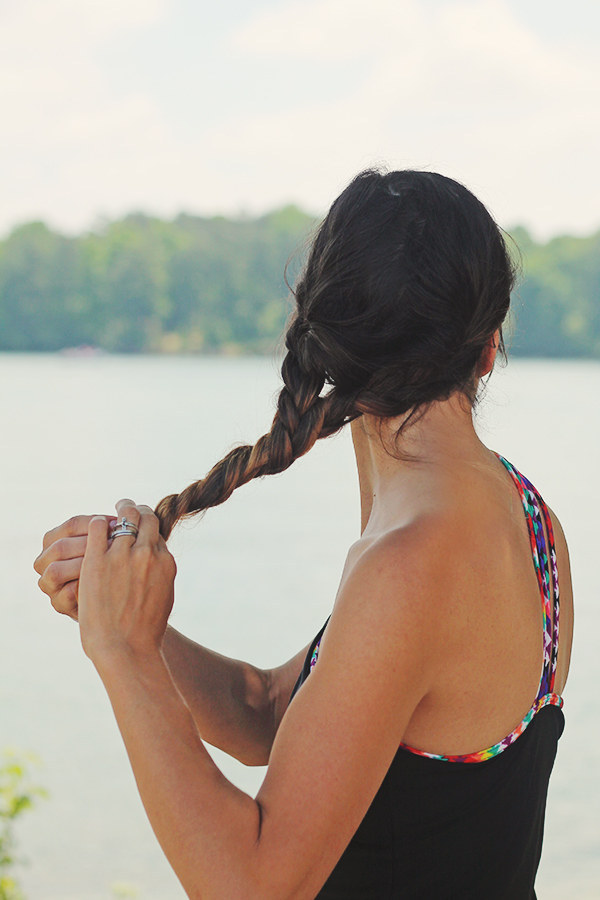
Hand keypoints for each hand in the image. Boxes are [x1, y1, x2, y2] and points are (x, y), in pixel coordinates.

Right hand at [33, 515, 110, 619]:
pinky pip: (67, 594)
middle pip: (61, 547)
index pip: (71, 525)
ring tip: (109, 563)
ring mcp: (48, 584)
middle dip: (90, 544)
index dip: (95, 523)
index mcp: (52, 540)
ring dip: (84, 565)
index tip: (116, 525)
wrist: (107, 600)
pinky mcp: (58, 604)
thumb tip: (117, 522)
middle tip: (114, 545)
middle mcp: (43, 561)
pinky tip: (103, 583)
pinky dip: (85, 587)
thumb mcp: (101, 544)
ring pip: (56, 571)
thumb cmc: (106, 565)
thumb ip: (103, 532)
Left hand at [78, 500, 176, 663]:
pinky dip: (97, 523)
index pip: (158, 532)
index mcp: (166, 562)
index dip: (149, 525)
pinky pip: (97, 528)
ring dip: (120, 511)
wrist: (126, 648)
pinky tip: (94, 525)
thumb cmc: (145, 630)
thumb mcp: (164, 596)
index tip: (142, 522)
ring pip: (124, 517)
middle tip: (128, 506)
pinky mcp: (98, 560)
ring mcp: (122, 555)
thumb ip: (161, 574)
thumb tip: (157, 561)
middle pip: (145, 517)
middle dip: (137, 509)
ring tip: (114, 509)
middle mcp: (147, 554)